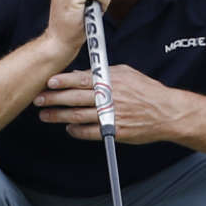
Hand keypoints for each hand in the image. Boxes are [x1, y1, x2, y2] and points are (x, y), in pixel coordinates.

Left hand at [33, 65, 193, 144]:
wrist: (167, 113)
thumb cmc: (148, 91)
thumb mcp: (127, 73)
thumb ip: (104, 73)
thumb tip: (82, 75)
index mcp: (111, 82)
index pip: (82, 80)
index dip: (63, 81)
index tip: (49, 82)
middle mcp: (109, 98)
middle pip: (75, 98)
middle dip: (54, 99)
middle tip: (39, 100)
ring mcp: (111, 116)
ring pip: (78, 116)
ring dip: (59, 116)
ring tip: (45, 115)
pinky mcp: (115, 131)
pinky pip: (90, 132)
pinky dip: (76, 131)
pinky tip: (68, 128)